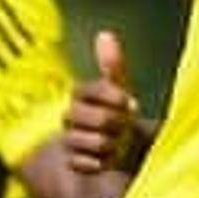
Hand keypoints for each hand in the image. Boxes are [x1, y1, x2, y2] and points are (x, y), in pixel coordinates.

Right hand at [63, 29, 152, 177]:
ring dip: (107, 145)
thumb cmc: (119, 116)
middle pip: (87, 116)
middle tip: (125, 127)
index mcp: (81, 95)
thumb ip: (112, 66)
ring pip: (85, 141)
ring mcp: (68, 139)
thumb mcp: (119, 90)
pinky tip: (107, 161)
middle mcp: (70, 116)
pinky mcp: (71, 162)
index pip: (88, 90)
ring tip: (117, 147)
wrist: (120, 152)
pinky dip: (99, 163)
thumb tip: (104, 34)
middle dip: (112, 123)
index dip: (110, 96)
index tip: (130, 103)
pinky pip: (82, 162)